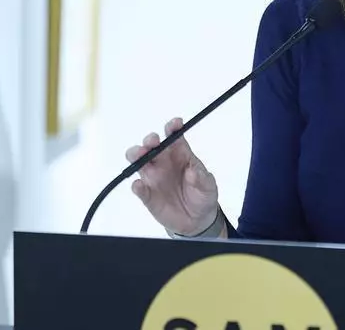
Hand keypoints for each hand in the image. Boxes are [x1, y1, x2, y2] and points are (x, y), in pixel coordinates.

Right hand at [126, 117, 219, 235]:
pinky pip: (139, 189)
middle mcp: (163, 162)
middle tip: (152, 142)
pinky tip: (139, 185)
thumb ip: (201, 178)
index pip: (174, 136)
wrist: (197, 220)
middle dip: (150, 140)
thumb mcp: (208, 186)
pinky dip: (137, 186)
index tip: (175, 124)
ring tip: (139, 155)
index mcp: (179, 154)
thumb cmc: (202, 195)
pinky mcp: (148, 195)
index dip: (173, 127)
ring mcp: (153, 177)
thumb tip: (192, 171)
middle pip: (151, 145)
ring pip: (138, 161)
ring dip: (136, 155)